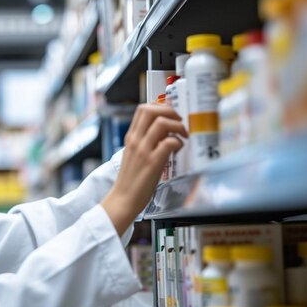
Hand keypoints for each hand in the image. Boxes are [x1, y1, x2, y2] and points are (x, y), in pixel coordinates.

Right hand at [101, 104, 187, 234]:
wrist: (123, 199)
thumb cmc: (130, 181)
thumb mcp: (133, 156)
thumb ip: (144, 143)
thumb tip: (162, 134)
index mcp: (131, 138)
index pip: (143, 109)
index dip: (160, 107)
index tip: (170, 115)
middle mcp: (136, 141)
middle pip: (151, 110)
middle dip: (170, 111)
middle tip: (178, 121)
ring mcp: (144, 151)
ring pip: (162, 123)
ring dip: (177, 126)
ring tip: (182, 135)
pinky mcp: (153, 162)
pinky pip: (170, 142)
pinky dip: (178, 142)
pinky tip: (178, 149)